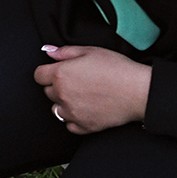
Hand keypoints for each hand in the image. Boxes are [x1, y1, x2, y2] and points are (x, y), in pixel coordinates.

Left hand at [34, 45, 150, 133]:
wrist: (138, 91)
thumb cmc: (117, 68)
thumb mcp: (90, 51)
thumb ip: (64, 52)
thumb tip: (48, 51)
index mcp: (61, 75)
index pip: (38, 75)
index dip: (48, 71)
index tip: (58, 71)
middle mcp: (62, 95)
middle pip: (48, 92)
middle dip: (58, 86)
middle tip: (77, 81)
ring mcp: (72, 113)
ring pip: (57, 109)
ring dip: (64, 103)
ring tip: (83, 96)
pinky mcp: (84, 126)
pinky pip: (69, 125)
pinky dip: (74, 119)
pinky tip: (86, 109)